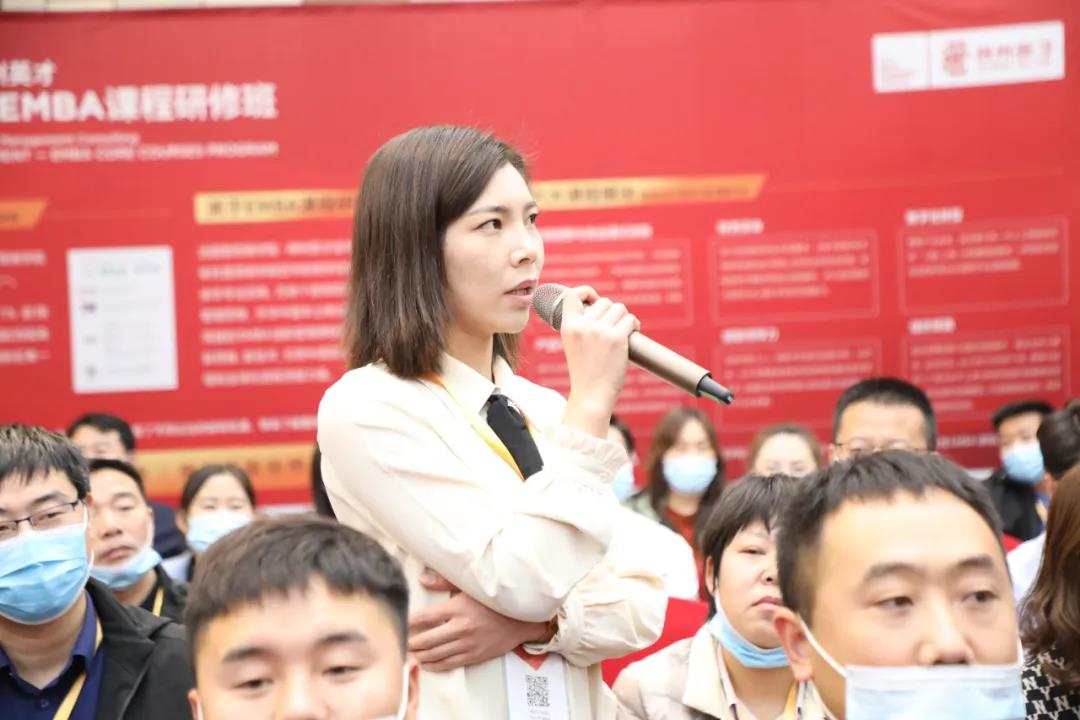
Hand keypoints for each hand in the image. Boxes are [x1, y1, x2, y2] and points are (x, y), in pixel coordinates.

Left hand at [409, 571, 554, 671]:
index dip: (410, 622)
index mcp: (458, 608)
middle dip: (411, 642)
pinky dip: (435, 665)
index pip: (426, 617)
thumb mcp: (471, 585)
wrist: (522, 618)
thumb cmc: (496, 599)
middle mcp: (461, 627)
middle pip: (427, 639)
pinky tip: (426, 664)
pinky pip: (450, 663)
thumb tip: (423, 579)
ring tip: (410, 653)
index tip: (402, 623)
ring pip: (436, 653)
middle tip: (401, 642)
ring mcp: (468, 644)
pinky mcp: (475, 655)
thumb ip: (445, 581)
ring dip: (420, 655)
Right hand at [559, 285, 638, 437]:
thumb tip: (600, 307)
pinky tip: (632, 333)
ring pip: (619, 308)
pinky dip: (634, 325)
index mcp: (568, 327)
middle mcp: (583, 326)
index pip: (571, 295)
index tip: (593, 300)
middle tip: (613, 327)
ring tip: (622, 331)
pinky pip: (631, 320)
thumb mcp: (573, 345)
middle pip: (604, 302)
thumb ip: (581, 327)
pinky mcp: (617, 339)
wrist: (591, 395)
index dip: (585, 292)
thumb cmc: (585, 372)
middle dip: (611, 312)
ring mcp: (600, 331)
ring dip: (624, 318)